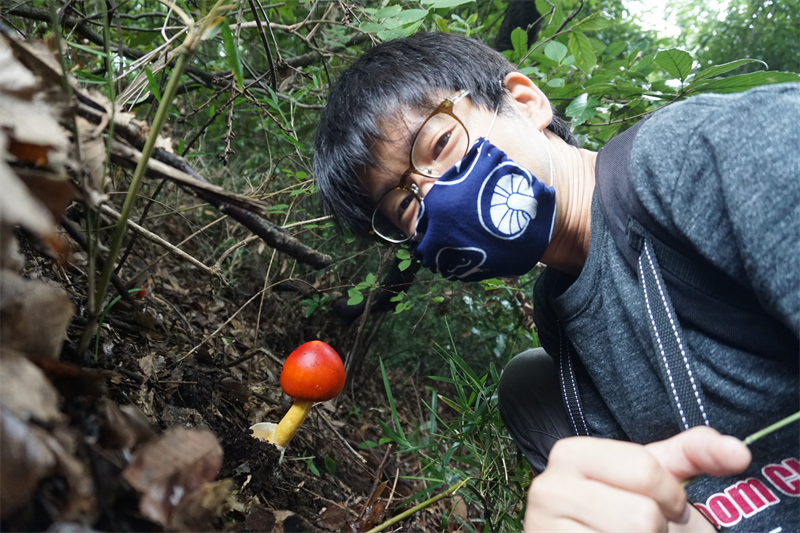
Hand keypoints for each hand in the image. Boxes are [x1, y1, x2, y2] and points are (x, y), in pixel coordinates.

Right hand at [524, 426, 750, 531]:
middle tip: (639, 530)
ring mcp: (545, 527)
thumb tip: (738, 452)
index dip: (670, 496)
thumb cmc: (622, 514)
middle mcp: (549, 487)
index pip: (644, 470)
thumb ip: (695, 455)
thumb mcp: (655, 478)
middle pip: (642, 516)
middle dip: (657, 530)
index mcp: (571, 453)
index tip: (661, 505)